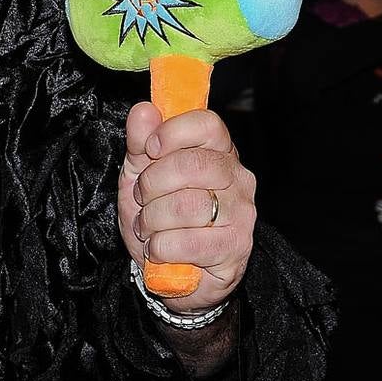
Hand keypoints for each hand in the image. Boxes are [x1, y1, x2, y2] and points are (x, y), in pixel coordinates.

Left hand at [118, 102, 255, 314]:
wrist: (169, 271)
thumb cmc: (157, 215)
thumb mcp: (139, 174)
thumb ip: (139, 141)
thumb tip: (144, 109)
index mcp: (218, 151)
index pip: (207, 124)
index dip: (171, 133)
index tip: (149, 150)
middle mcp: (238, 178)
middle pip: (194, 165)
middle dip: (152, 184)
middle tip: (142, 198)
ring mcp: (242, 215)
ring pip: (188, 206)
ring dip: (152, 220)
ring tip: (147, 228)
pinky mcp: (236, 249)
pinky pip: (188, 242)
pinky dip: (160, 247)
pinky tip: (159, 250)